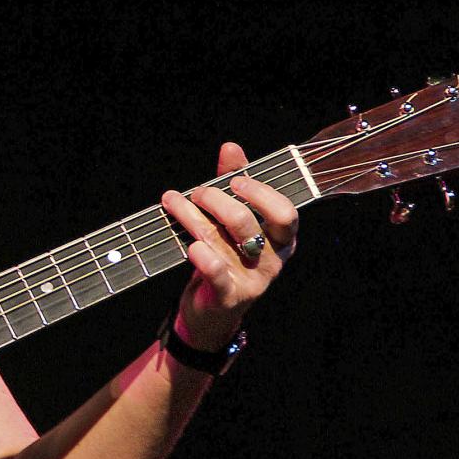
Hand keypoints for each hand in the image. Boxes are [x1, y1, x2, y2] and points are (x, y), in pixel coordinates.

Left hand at [161, 142, 298, 352]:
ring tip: (172, 201)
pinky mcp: (230, 297)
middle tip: (197, 192)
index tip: (234, 180)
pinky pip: (217, 273)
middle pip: (245, 223)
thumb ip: (237, 181)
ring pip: (219, 241)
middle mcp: (272, 260)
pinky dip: (203, 257)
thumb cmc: (227, 254)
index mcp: (282, 238)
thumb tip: (231, 147)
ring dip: (191, 216)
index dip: (260, 193)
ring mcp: (252, 280)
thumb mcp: (234, 219)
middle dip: (216, 200)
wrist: (214, 311)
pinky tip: (190, 246)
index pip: (285, 213)